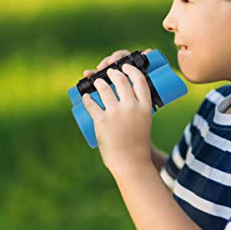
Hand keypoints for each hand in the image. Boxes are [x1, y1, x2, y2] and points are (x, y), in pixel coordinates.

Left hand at [82, 52, 153, 174]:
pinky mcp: (101, 121)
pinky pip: (91, 104)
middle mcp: (131, 107)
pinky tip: (85, 96)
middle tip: (109, 73)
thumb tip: (127, 99)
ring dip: (99, 82)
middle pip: (121, 80)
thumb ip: (138, 111)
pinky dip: (87, 98)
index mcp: (145, 107)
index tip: (126, 67)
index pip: (140, 80)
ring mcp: (115, 114)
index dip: (132, 70)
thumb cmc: (138, 145)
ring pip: (104, 89)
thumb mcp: (144, 123)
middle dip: (113, 72)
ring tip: (97, 83)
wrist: (131, 163)